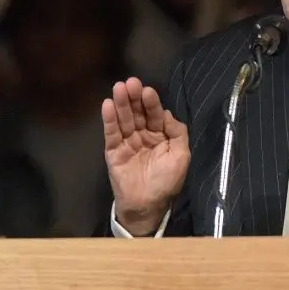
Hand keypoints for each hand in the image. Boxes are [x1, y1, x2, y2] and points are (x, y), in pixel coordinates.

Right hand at [102, 78, 189, 234]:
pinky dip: (109, 119)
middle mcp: (143, 136)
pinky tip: (107, 105)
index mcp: (160, 136)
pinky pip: (111, 133)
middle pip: (138, 113)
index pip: (155, 114)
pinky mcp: (113, 150)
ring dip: (121, 103)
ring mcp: (127, 142)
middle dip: (134, 98)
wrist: (146, 206)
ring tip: (118, 88)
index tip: (147, 91)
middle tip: (130, 83)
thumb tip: (168, 113)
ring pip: (124, 119)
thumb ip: (178, 133)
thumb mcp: (181, 156)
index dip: (152, 103)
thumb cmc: (166, 182)